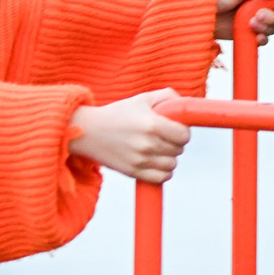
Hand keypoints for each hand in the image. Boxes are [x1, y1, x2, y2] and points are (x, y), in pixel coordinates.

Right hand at [68, 89, 190, 183]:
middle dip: (174, 143)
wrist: (87, 131)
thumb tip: (186, 105)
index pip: (184, 135)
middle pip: (179, 150)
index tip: (174, 129)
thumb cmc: (116, 114)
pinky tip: (155, 162)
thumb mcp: (141, 99)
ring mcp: (140, 160)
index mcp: (152, 124)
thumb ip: (168, 96)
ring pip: (172, 165)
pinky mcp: (133, 172)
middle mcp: (147, 144)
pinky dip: (163, 172)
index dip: (182, 132)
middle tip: (161, 137)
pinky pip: (161, 178)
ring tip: (156, 149)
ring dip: (168, 158)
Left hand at [216, 0, 273, 44]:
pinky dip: (262, 40)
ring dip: (265, 28)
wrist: (199, 15)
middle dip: (272, 18)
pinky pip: (262, 40)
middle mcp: (259, 9)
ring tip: (250, 24)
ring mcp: (253, 23)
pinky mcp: (247, 35)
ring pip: (271, 30)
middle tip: (258, 15)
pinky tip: (256, 37)